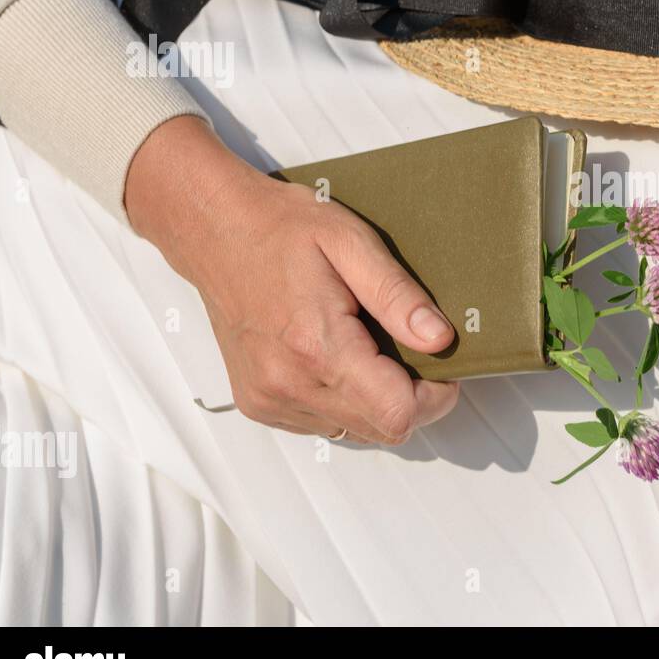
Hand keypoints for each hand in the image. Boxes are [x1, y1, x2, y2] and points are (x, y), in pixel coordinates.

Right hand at [126, 116, 458, 442]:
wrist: (215, 229)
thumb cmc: (280, 228)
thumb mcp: (351, 242)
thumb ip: (398, 296)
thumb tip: (439, 339)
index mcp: (316, 346)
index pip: (398, 413)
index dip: (435, 396)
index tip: (443, 366)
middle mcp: (288, 384)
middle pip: (381, 430)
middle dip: (412, 398)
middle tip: (410, 349)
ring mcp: (269, 399)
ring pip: (355, 430)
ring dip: (377, 400)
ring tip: (369, 345)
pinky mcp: (259, 403)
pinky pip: (323, 423)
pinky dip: (344, 400)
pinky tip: (338, 356)